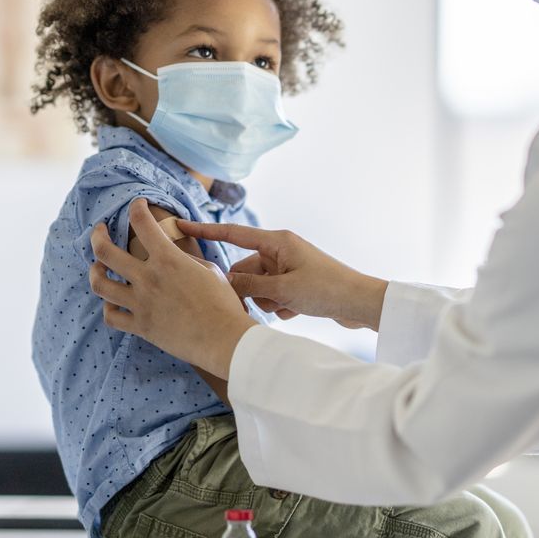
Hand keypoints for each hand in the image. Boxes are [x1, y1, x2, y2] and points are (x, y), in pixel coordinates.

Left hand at [88, 199, 256, 378]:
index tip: (138, 204)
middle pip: (105, 251)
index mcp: (168, 259)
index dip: (136, 207)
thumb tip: (174, 260)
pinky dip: (108, 308)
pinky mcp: (141, 326)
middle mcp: (148, 278)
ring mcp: (140, 303)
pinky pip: (111, 316)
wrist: (224, 338)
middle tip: (99, 231)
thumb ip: (185, 261)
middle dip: (97, 236)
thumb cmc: (223, 303)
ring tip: (98, 267)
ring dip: (95, 271)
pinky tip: (113, 303)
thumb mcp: (209, 271)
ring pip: (100, 284)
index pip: (142, 222)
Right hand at [173, 219, 388, 330]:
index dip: (205, 232)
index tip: (180, 226)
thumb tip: (223, 282)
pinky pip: (273, 297)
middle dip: (251, 290)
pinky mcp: (295, 284)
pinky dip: (281, 307)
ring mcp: (288, 268)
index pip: (233, 234)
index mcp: (277, 242)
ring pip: (258, 287)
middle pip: (245, 270)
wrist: (359, 303)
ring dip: (268, 302)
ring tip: (289, 307)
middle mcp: (280, 251)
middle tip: (269, 301)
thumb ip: (249, 285)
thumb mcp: (282, 289)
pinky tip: (298, 311)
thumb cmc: (326, 289)